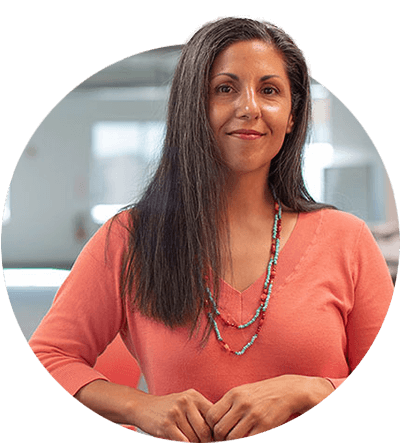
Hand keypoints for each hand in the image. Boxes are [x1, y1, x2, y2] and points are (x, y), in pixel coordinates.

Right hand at [133, 388, 213, 442]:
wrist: (143, 407)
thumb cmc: (170, 408)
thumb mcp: (187, 403)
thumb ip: (202, 413)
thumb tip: (220, 433)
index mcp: (194, 396)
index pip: (213, 417)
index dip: (216, 431)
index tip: (214, 439)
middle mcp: (186, 401)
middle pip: (205, 431)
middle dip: (206, 442)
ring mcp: (176, 412)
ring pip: (194, 438)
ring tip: (189, 441)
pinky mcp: (166, 425)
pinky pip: (183, 441)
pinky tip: (180, 440)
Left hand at [206, 375, 333, 440]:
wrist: (287, 390)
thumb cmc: (262, 394)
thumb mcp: (243, 393)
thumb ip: (228, 405)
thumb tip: (213, 422)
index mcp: (233, 394)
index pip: (211, 416)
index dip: (212, 428)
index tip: (218, 432)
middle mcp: (241, 403)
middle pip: (220, 429)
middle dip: (220, 439)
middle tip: (226, 440)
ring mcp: (254, 414)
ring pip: (232, 438)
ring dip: (232, 442)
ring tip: (238, 439)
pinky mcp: (266, 424)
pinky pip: (249, 440)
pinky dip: (246, 441)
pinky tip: (249, 438)